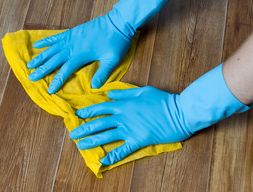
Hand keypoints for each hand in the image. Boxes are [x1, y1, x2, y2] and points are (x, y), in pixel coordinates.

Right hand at [27, 16, 131, 93]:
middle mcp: (72, 47)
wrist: (118, 22)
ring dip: (40, 57)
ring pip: (51, 49)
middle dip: (42, 70)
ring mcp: (71, 38)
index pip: (65, 70)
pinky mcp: (72, 31)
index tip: (49, 90)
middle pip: (53, 60)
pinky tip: (37, 44)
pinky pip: (55, 37)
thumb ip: (103, 73)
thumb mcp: (112, 60)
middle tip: (31, 78)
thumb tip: (94, 87)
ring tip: (29, 64)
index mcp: (81, 55)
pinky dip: (46, 41)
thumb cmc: (116, 42)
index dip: (57, 81)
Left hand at [70, 64, 252, 164]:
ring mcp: (130, 129)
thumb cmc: (162, 99)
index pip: (101, 107)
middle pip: (99, 123)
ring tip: (80, 145)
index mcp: (124, 104)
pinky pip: (123, 149)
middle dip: (84, 128)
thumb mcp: (142, 91)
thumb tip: (108, 94)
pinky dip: (112, 156)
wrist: (179, 112)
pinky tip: (103, 161)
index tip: (78, 114)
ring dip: (92, 141)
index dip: (88, 111)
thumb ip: (124, 93)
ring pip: (106, 135)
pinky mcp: (139, 140)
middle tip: (73, 134)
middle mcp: (123, 117)